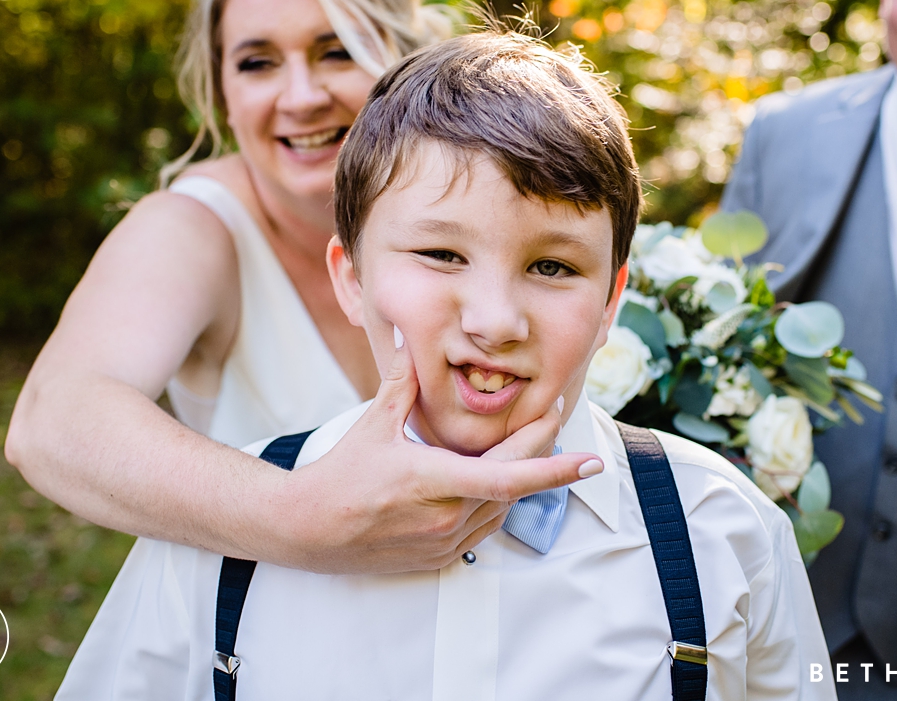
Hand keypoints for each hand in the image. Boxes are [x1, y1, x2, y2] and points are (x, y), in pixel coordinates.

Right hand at [274, 329, 602, 573]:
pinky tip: (495, 478)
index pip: (510, 478)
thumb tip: (409, 338)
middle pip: (513, 486)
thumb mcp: (373, 424)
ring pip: (502, 508)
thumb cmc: (339, 476)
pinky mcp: (438, 558)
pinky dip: (496, 502)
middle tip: (553, 416)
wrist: (306, 530)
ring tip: (526, 441)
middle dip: (542, 452)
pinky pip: (484, 528)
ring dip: (519, 477)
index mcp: (432, 481)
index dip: (555, 470)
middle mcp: (445, 517)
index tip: (591, 461)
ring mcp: (443, 542)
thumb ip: (402, 382)